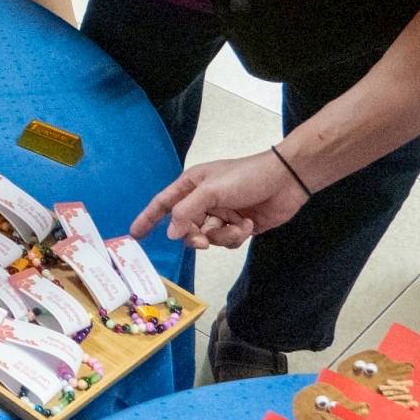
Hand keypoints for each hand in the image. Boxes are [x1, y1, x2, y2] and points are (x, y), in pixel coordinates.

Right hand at [131, 151, 307, 249]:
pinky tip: (248, 224)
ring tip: (237, 224)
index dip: (147, 218)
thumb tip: (171, 234)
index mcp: (191, 186)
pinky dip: (236, 236)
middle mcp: (202, 201)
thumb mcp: (211, 190)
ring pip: (207, 238)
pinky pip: (226, 242)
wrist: (285, 181)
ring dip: (222, 235)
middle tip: (204, 240)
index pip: (162, 204)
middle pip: (185, 227)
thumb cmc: (246, 177)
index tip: (134, 235)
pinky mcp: (237, 227)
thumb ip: (186, 211)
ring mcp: (220, 215)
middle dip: (195, 235)